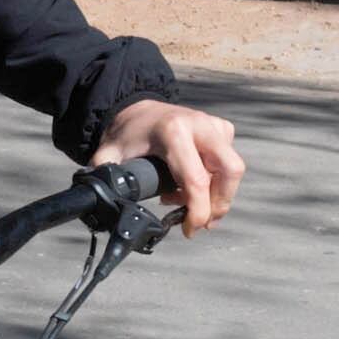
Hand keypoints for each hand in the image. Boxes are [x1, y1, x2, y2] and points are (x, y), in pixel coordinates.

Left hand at [94, 98, 242, 235]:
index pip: (196, 179)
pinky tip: (195, 184)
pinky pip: (228, 160)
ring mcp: (213, 124)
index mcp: (173, 132)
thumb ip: (106, 181)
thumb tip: (105, 208)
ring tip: (191, 204)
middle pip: (230, 171)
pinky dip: (217, 179)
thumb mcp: (109, 156)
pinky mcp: (221, 128)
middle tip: (202, 222)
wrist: (136, 108)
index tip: (189, 230)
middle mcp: (199, 125)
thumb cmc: (126, 135)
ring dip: (219, 194)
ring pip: (232, 169)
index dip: (198, 212)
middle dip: (220, 203)